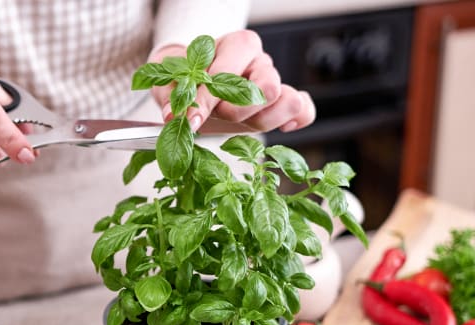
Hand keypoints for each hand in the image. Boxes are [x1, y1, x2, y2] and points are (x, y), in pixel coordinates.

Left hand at [149, 30, 315, 132]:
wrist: (189, 83)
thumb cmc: (182, 80)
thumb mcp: (169, 84)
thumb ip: (172, 96)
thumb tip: (175, 116)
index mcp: (236, 45)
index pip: (231, 72)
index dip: (208, 100)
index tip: (191, 119)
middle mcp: (260, 61)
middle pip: (268, 88)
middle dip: (238, 111)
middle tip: (217, 117)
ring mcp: (275, 81)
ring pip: (288, 102)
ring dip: (261, 120)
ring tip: (237, 124)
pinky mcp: (282, 103)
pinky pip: (305, 111)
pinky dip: (295, 121)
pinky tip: (278, 129)